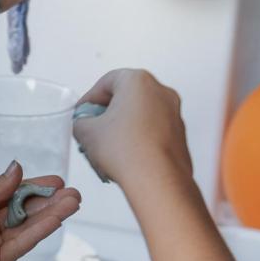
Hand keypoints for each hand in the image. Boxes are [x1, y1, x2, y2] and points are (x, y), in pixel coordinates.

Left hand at [0, 161, 81, 260]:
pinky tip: (56, 220)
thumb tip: (18, 169)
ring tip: (73, 202)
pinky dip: (39, 232)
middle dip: (48, 202)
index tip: (55, 181)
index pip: (12, 194)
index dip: (33, 188)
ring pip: (27, 228)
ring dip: (51, 216)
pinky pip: (21, 245)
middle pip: (24, 211)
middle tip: (72, 192)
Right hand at [72, 69, 192, 187]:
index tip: (82, 112)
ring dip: (123, 127)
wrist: (156, 179)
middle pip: (126, 97)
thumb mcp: (86, 132)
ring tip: (108, 148)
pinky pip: (153, 130)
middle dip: (107, 114)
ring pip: (141, 114)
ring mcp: (173, 113)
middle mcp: (160, 92)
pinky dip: (139, 139)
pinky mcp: (179, 134)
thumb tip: (84, 125)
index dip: (89, 99)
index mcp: (138, 81)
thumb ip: (80, 122)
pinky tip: (126, 156)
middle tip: (93, 129)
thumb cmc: (128, 151)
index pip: (106, 82)